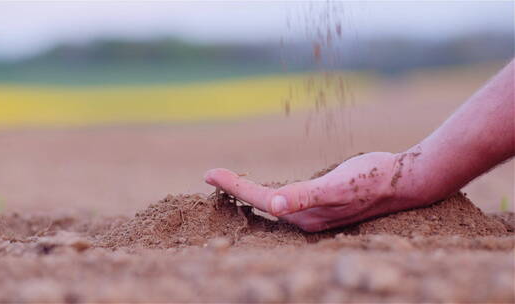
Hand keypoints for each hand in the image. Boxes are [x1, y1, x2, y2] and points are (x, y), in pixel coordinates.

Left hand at [204, 152, 401, 231]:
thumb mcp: (338, 186)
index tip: (208, 173)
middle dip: (235, 192)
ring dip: (250, 193)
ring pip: (273, 205)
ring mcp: (316, 215)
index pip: (259, 200)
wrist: (405, 181)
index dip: (233, 186)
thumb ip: (305, 196)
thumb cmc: (372, 179)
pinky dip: (273, 193)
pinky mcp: (325, 206)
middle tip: (212, 176)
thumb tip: (275, 205)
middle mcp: (306, 220)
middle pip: (261, 205)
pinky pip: (289, 201)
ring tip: (231, 183)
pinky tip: (270, 190)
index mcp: (304, 215)